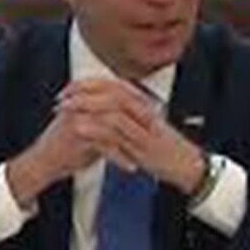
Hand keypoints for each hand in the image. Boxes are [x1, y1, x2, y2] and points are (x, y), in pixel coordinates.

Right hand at [5, 78, 155, 205]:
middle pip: (119, 105)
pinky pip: (106, 145)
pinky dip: (120, 157)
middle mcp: (82, 103)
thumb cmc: (66, 146)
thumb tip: (133, 116)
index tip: (154, 112)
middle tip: (155, 130)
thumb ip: (108, 119)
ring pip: (115, 126)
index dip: (138, 100)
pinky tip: (130, 167)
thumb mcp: (89, 126)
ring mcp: (79, 118)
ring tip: (145, 153)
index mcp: (85, 96)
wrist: (43, 162)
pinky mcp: (77, 135)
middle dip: (140, 118)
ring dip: (133, 141)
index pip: (118, 90)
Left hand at [56, 79, 206, 194]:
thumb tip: (106, 108)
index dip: (90, 83)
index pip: (114, 84)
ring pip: (112, 108)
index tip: (70, 87)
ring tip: (64, 109)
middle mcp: (144, 111)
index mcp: (144, 104)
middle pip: (111, 91)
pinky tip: (78, 128)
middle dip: (84, 91)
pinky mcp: (142, 146)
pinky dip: (95, 128)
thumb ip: (128, 116)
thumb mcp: (146, 127)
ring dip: (85, 106)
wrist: (188, 166)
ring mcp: (143, 128)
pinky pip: (116, 132)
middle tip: (62, 97)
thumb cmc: (165, 149)